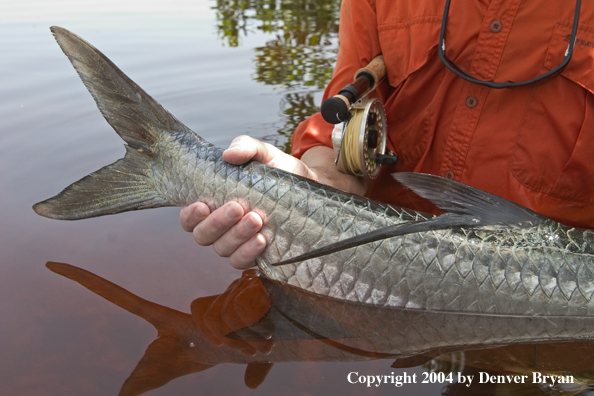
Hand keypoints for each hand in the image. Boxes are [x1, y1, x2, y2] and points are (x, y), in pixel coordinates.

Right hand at [180, 135, 366, 268]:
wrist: (312, 188)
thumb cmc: (281, 172)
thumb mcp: (265, 154)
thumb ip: (246, 147)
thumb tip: (228, 155)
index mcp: (216, 203)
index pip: (190, 218)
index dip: (190, 216)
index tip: (202, 205)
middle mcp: (223, 227)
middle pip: (203, 236)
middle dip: (218, 223)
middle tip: (238, 207)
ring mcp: (239, 243)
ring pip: (223, 250)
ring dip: (236, 236)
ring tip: (257, 219)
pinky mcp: (257, 255)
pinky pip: (243, 262)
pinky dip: (248, 252)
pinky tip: (262, 239)